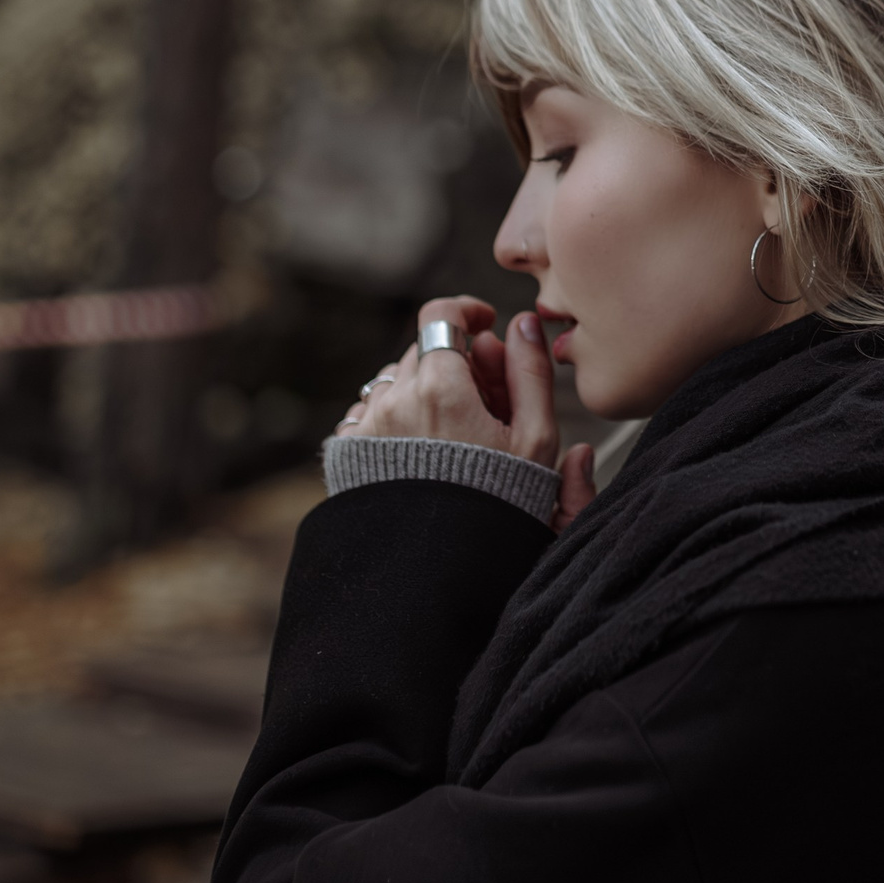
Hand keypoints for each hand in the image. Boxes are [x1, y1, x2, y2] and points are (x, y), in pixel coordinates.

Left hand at [334, 295, 596, 530]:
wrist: (441, 569)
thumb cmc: (498, 505)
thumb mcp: (534, 441)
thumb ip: (531, 373)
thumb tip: (523, 322)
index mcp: (440, 387)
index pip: (442, 316)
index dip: (467, 312)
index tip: (486, 325)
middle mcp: (394, 398)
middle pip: (424, 351)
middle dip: (456, 364)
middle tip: (489, 402)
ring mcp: (366, 425)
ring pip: (397, 381)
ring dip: (425, 392)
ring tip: (456, 435)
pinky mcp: (349, 450)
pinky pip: (373, 413)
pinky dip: (398, 418)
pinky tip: (424, 453)